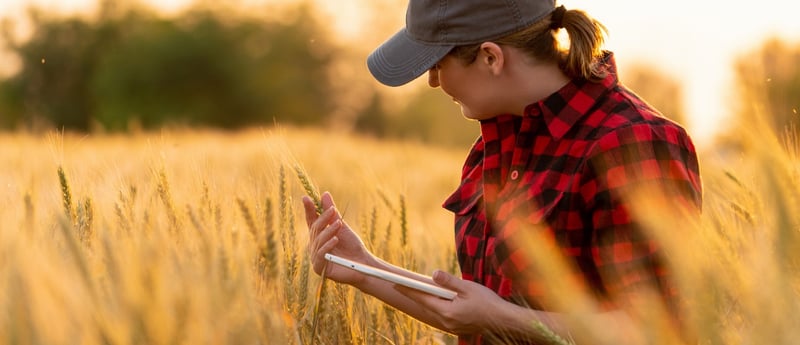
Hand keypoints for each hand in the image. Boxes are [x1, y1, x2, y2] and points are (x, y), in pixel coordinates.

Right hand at [303, 192, 372, 285]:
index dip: (308, 210)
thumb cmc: (352, 246)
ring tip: (339, 224)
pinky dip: (328, 246)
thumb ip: (332, 214)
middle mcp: (314, 245)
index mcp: (318, 236)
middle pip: (315, 229)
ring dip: (329, 231)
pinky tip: (335, 239)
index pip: (311, 221)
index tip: (306, 198)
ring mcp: (315, 257)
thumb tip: (324, 194)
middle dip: (323, 219)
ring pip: (319, 240)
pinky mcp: (319, 268)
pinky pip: (321, 254)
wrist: (362, 263)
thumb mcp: (342, 227)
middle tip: (332, 210)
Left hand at [394, 270, 508, 335]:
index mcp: (447, 311)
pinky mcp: (456, 327)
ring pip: (434, 310)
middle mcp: (446, 321)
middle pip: (426, 305)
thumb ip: (449, 281)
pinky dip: (436, 305)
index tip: (395, 283)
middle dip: (414, 294)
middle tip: (401, 283)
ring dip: (426, 300)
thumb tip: (433, 274)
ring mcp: (451, 326)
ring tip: (416, 289)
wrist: (502, 320)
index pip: (422, 298)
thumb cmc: (487, 302)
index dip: (408, 290)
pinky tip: (435, 298)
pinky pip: (442, 314)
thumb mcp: (467, 287)